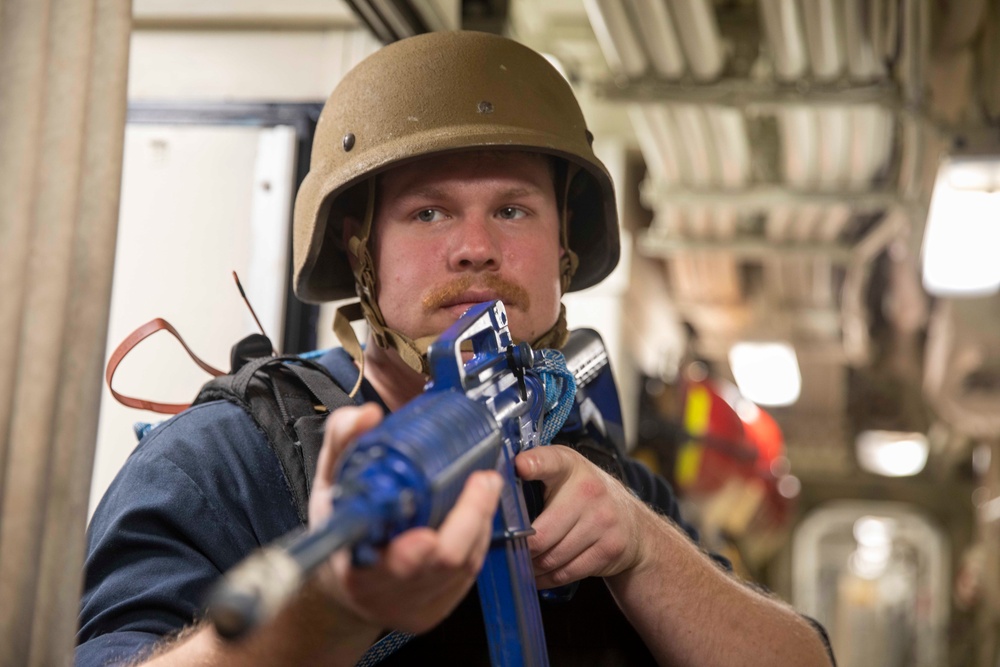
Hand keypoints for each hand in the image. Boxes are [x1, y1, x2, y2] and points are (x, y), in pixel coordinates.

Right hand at [308, 404, 502, 633]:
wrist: (344, 585)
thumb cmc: (341, 532)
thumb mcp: (329, 485)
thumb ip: (344, 443)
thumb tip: (368, 415)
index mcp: (354, 568)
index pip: (385, 567)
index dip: (410, 554)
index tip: (426, 535)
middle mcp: (386, 593)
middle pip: (440, 563)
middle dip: (469, 518)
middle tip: (483, 481)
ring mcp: (415, 605)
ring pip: (462, 567)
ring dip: (480, 523)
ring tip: (485, 487)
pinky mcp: (437, 608)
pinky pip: (469, 574)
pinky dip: (477, 539)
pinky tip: (477, 514)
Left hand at [515, 445, 648, 588]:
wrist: (634, 525)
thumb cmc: (585, 496)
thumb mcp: (565, 473)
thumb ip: (535, 473)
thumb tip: (491, 489)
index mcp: (569, 466)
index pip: (550, 461)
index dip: (533, 464)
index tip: (519, 467)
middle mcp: (588, 490)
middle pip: (541, 533)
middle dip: (521, 548)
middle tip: (508, 552)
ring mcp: (602, 521)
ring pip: (552, 557)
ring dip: (532, 566)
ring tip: (523, 564)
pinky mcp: (609, 548)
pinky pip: (567, 572)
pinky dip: (547, 578)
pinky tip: (539, 574)